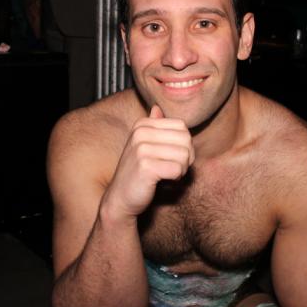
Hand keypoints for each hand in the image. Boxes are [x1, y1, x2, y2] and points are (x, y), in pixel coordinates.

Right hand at [100, 105, 194, 221]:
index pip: (182, 126)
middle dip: (186, 157)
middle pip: (186, 139)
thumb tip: (157, 107)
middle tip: (172, 168)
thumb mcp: (143, 146)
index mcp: (142, 125)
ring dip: (181, 170)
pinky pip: (178, 169)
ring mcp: (141, 148)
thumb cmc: (137, 173)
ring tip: (166, 175)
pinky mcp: (145, 166)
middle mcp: (140, 133)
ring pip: (184, 155)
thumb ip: (154, 128)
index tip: (171, 157)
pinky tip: (162, 182)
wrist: (120, 198)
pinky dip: (175, 179)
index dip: (184, 144)